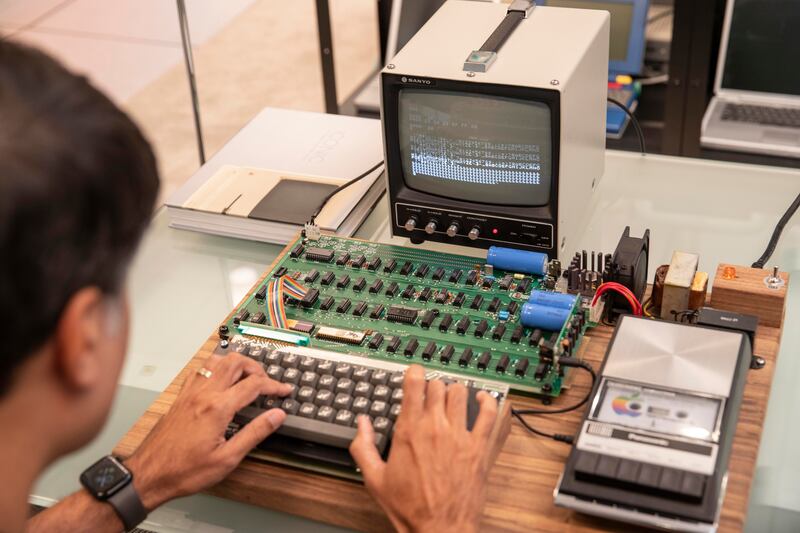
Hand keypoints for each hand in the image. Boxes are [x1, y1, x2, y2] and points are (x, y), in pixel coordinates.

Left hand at [125, 353, 291, 510]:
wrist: (149, 475)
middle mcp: (203, 394)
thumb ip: (255, 433)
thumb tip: (277, 416)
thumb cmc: (184, 471)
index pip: (254, 384)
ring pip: (217, 361)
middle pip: (235, 362)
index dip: (274, 385)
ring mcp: (190, 393)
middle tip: (267, 382)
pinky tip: (221, 381)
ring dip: (236, 364)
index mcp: (217, 408)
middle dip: (256, 367)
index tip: (284, 390)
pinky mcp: (181, 397)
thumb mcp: (227, 458)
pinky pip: (201, 371)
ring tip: (247, 377)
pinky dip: (216, 368)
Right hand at [349, 365, 497, 532]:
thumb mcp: (375, 479)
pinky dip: (489, 402)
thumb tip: (361, 424)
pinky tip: (483, 400)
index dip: (414, 372)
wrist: (439, 529)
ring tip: (453, 398)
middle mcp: (436, 428)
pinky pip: (491, 415)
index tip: (414, 373)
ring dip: (456, 391)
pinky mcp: (480, 448)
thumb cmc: (410, 508)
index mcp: (410, 430)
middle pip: (438, 385)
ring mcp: (460, 436)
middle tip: (431, 394)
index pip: (414, 383)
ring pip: (461, 393)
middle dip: (433, 386)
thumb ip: (363, 447)